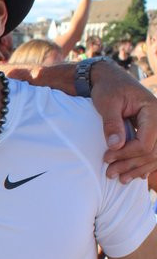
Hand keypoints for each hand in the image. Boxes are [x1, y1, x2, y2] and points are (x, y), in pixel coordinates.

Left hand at [91, 63, 156, 179]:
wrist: (110, 80)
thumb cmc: (108, 88)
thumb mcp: (107, 103)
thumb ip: (111, 123)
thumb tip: (115, 146)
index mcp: (153, 110)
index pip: (146, 142)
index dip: (127, 154)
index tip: (106, 158)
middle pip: (152, 152)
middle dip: (131, 165)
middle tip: (110, 173)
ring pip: (155, 155)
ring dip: (137, 169)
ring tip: (119, 178)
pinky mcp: (151, 132)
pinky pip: (153, 152)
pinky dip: (144, 164)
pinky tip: (136, 175)